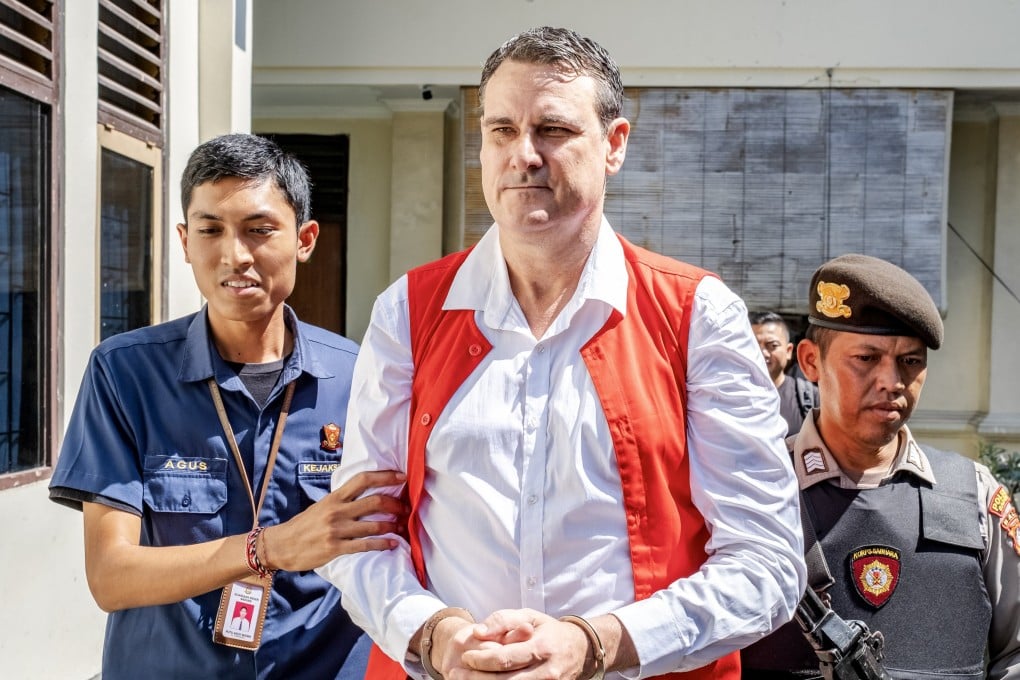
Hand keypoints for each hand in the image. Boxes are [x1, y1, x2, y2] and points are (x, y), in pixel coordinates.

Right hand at [261, 469, 406, 571]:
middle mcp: (337, 511)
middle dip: (395, 504)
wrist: (281, 545)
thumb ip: (342, 500)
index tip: (402, 476)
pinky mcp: (335, 548)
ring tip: (402, 526)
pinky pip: (365, 545)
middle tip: (406, 508)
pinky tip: (393, 544)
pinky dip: (382, 544)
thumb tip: (364, 494)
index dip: (385, 476)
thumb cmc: (304, 525)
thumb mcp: (322, 506)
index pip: (363, 480)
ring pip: (373, 525)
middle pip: (374, 501)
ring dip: (392, 525)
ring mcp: (337, 530)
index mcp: (334, 497)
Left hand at [453, 609, 590, 678]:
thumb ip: (503, 620)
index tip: (466, 657)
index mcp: (541, 647)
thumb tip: (478, 631)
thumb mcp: (529, 616)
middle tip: (455, 674)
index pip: (505, 658)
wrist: (580, 649)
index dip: (481, 660)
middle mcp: (547, 671)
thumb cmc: (548, 630)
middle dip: (476, 679)